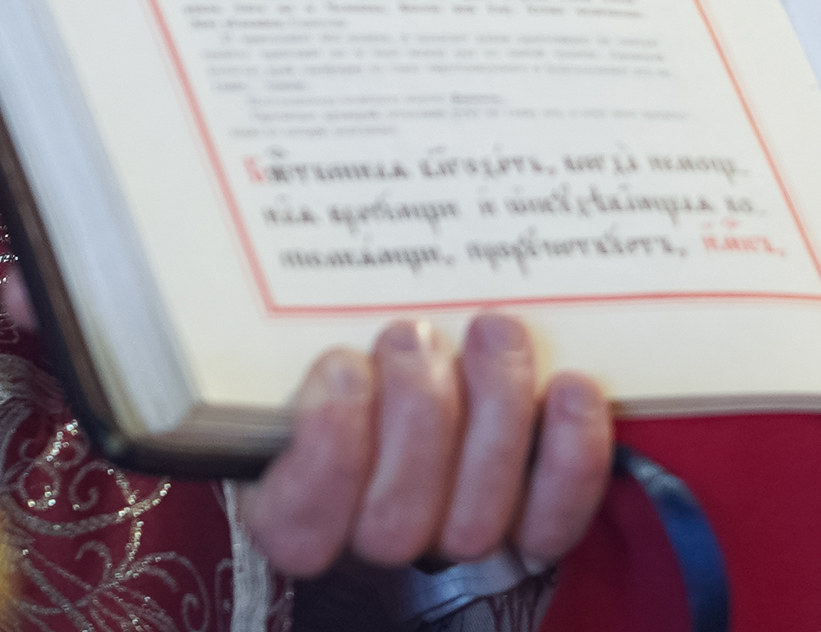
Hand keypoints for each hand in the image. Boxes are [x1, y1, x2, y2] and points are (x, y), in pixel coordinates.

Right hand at [245, 313, 612, 575]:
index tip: (342, 368)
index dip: (326, 453)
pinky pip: (553, 520)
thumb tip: (249, 287)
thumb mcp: (299, 336)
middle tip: (412, 335)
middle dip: (415, 414)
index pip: (299, 524)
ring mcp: (455, 534)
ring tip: (491, 332)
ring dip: (490, 413)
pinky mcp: (530, 525)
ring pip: (475, 519)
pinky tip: (571, 387)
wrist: (433, 351)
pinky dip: (570, 455)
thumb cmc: (350, 339)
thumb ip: (267, 332)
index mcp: (296, 501)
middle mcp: (376, 534)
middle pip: (395, 521)